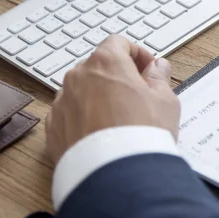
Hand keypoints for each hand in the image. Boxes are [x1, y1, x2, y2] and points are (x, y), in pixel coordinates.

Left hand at [45, 35, 179, 164]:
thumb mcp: (165, 100)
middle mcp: (78, 77)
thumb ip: (159, 77)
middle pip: (98, 66)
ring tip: (119, 118)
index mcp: (106, 62)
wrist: (116, 175)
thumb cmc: (142, 133)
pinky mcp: (53, 128)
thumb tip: (157, 67)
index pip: (118, 43)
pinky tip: (102, 134)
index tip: (148, 69)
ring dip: (98, 97)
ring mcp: (62, 103)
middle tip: (137, 94)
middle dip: (117, 76)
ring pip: (82, 90)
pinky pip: (69, 114)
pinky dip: (83, 118)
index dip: (137, 53)